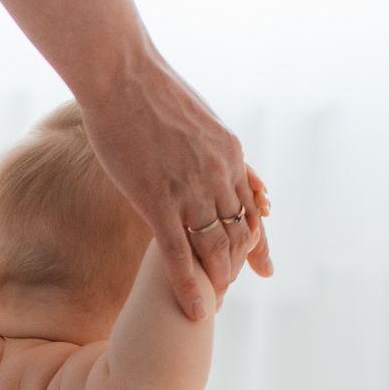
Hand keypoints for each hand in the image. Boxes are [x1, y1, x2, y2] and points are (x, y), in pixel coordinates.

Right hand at [81, 66, 272, 319]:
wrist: (123, 78)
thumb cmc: (156, 95)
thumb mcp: (206, 121)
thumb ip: (226, 154)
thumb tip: (244, 174)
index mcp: (230, 156)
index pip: (251, 211)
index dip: (258, 244)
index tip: (264, 270)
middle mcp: (217, 177)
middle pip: (236, 236)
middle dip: (235, 268)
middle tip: (227, 294)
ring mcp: (189, 192)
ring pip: (214, 250)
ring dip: (217, 282)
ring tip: (213, 305)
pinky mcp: (157, 202)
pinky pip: (178, 254)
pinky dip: (191, 286)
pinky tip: (197, 311)